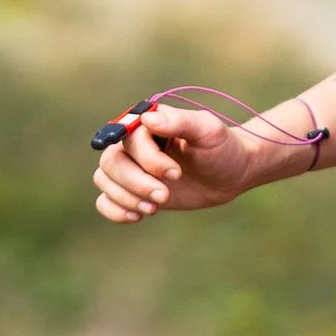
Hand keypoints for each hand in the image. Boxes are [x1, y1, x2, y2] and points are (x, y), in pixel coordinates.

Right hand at [92, 102, 275, 223]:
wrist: (231, 174)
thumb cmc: (221, 148)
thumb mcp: (208, 131)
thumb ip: (179, 121)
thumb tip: (148, 119)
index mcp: (148, 123)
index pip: (129, 139)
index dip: (148, 159)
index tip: (176, 173)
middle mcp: (133, 143)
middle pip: (111, 162)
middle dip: (136, 183)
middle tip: (164, 196)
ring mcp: (131, 167)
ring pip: (104, 180)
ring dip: (126, 197)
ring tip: (155, 207)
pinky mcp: (133, 190)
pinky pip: (104, 200)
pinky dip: (114, 210)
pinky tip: (137, 216)